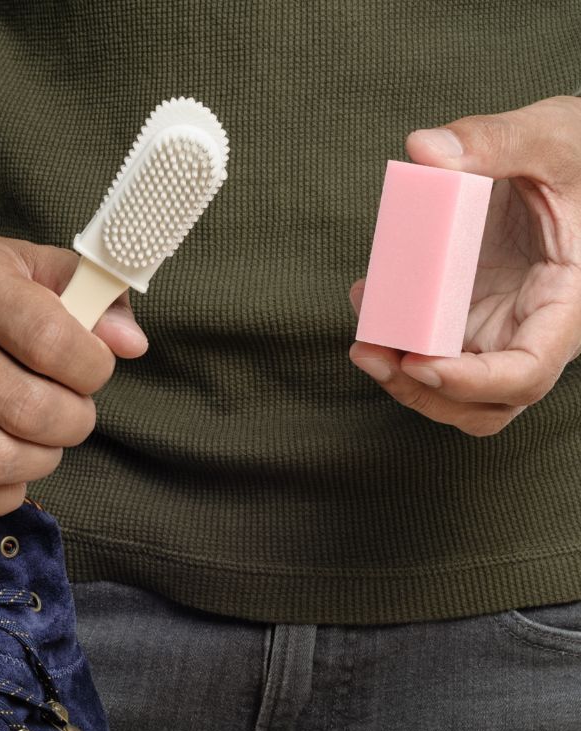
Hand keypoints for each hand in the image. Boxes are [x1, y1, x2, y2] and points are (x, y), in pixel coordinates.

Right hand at [0, 234, 147, 518]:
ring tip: (43, 437)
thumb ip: (90, 294)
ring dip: (42, 460)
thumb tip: (131, 343)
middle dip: (74, 421)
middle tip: (71, 409)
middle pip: (31, 413)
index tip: (91, 368)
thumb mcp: (28, 265)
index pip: (54, 344)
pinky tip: (11, 464)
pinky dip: (5, 493)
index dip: (94, 369)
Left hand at [349, 95, 580, 435]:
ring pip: (454, 393)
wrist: (575, 158)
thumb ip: (494, 140)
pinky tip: (370, 298)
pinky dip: (395, 339)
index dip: (475, 382)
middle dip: (423, 393)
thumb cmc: (580, 150)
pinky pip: (430, 350)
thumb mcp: (551, 136)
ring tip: (363, 340)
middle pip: (484, 404)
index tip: (421, 364)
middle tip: (371, 353)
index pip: (528, 372)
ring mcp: (499, 330)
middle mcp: (533, 330)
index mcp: (567, 303)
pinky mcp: (469, 317)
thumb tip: (424, 151)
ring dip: (401, 379)